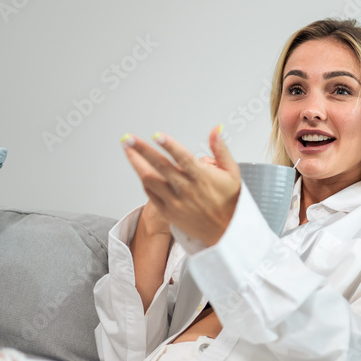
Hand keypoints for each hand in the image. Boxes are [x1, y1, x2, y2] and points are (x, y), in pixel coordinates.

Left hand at [121, 127, 240, 245]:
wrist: (226, 231)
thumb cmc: (230, 200)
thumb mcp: (232, 171)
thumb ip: (221, 148)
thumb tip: (216, 129)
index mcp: (202, 177)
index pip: (183, 158)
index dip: (170, 145)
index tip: (158, 135)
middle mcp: (187, 189)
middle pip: (160, 166)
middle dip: (142, 150)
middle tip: (129, 139)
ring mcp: (175, 201)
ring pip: (150, 180)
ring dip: (137, 163)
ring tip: (128, 150)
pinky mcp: (168, 212)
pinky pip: (151, 194)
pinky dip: (144, 180)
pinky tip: (140, 170)